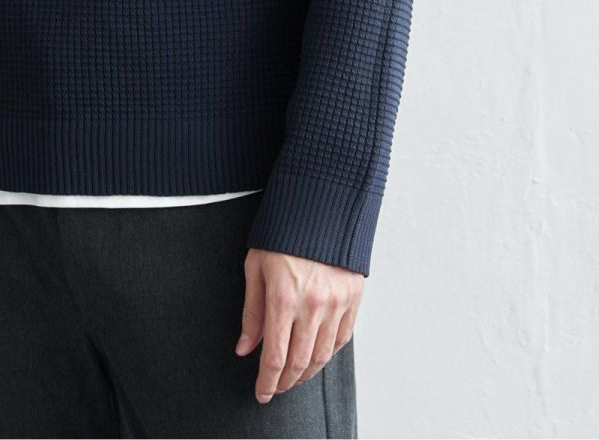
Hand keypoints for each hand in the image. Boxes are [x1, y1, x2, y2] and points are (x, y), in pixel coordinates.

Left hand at [234, 248, 362, 402]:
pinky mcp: (353, 297)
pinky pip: (342, 339)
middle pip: (300, 363)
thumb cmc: (281, 235)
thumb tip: (244, 349)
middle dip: (285, 382)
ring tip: (294, 376)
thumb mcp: (255, 267)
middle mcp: (313, 305)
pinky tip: (317, 355)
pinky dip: (328, 353)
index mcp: (283, 298)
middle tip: (275, 387)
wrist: (319, 205)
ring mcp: (336, 303)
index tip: (261, 393)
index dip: (267, 382)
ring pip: (323, 356)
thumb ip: (252, 312)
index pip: (275, 356)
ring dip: (307, 373)